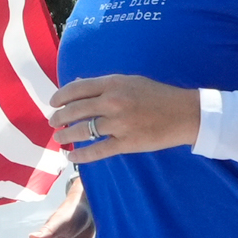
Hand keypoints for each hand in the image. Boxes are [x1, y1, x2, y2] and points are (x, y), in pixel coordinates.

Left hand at [47, 74, 199, 163]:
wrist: (184, 113)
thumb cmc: (157, 95)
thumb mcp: (129, 81)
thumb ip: (103, 84)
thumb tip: (75, 85)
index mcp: (113, 83)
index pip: (76, 89)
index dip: (60, 97)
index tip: (53, 103)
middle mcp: (112, 102)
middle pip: (75, 110)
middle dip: (59, 118)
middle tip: (53, 122)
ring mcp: (118, 124)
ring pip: (81, 131)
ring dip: (65, 135)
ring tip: (58, 138)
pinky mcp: (126, 143)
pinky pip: (96, 151)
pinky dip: (80, 155)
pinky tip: (70, 156)